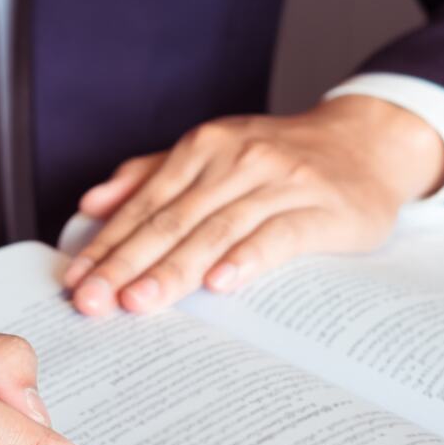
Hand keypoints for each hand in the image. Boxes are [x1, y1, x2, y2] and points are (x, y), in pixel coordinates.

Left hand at [64, 95, 443, 313]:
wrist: (366, 142)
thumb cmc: (282, 156)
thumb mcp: (216, 152)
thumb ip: (151, 175)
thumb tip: (91, 204)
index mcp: (205, 146)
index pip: (146, 202)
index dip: (109, 243)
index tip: (76, 280)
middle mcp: (238, 159)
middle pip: (173, 218)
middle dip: (128, 263)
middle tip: (94, 301)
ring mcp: (281, 182)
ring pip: (217, 230)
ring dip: (175, 269)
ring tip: (140, 302)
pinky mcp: (322, 209)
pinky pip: (278, 236)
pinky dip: (247, 259)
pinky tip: (221, 284)